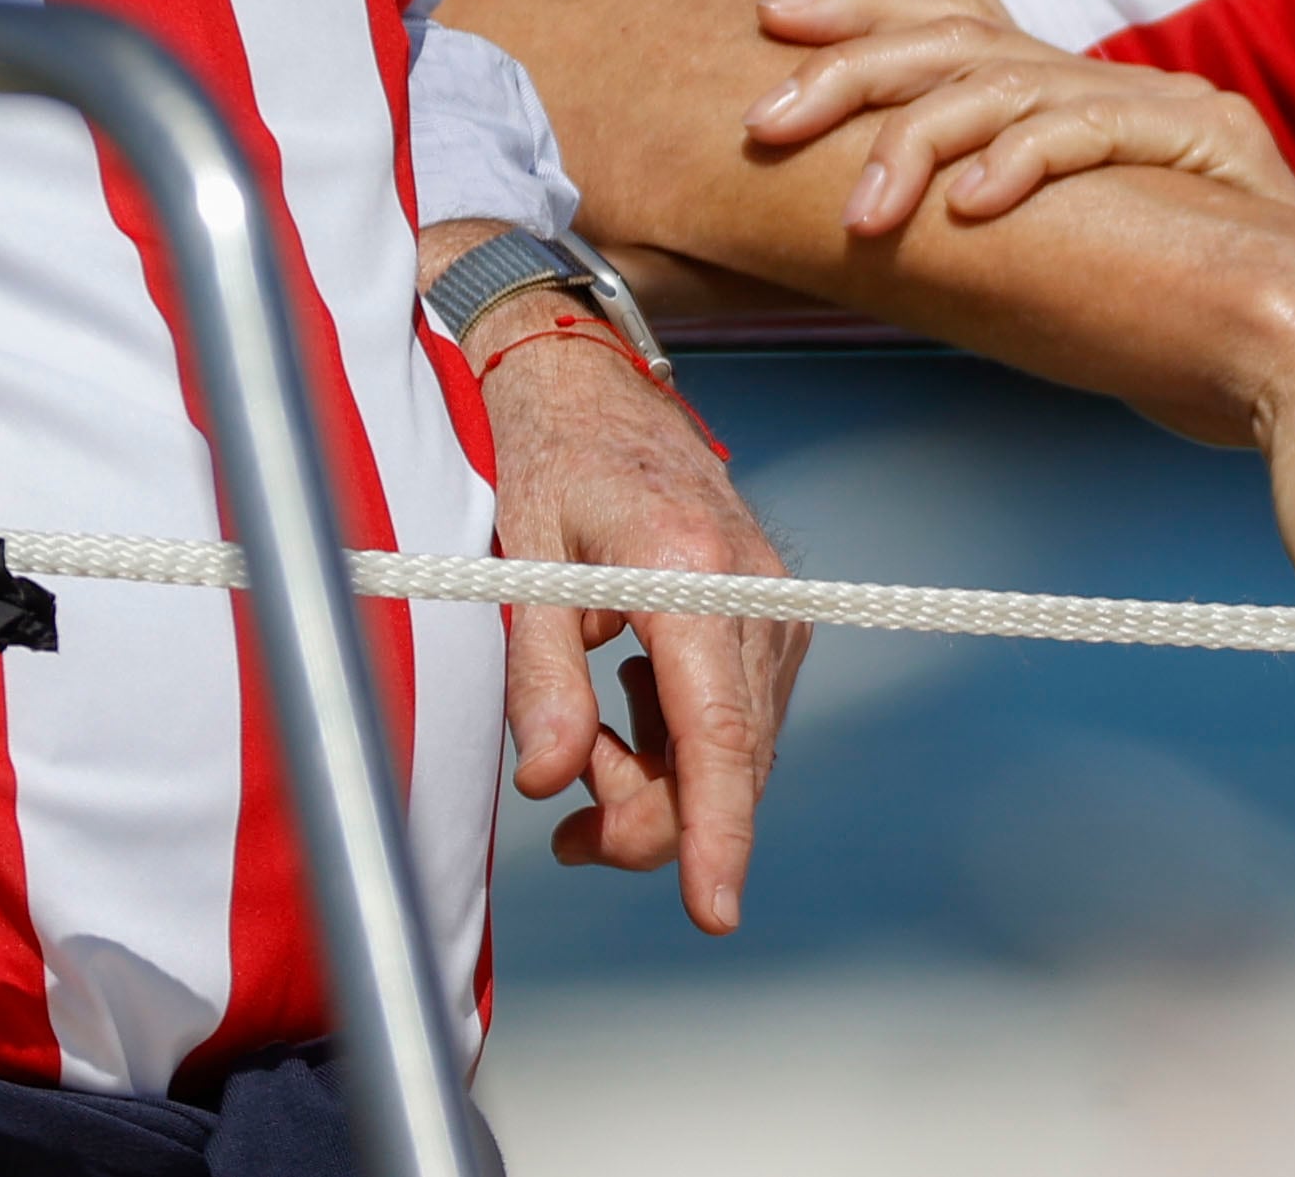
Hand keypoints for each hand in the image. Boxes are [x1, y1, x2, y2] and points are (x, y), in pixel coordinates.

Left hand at [454, 238, 802, 935]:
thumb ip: (542, 678)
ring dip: (659, 780)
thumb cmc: (546, 464)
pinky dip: (680, 743)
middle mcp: (752, 589)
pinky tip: (625, 713)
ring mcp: (773, 602)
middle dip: (650, 817)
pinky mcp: (771, 612)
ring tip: (583, 752)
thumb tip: (555, 783)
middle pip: (726, 759)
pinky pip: (737, 718)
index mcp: (686, 570)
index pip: (715, 729)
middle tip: (564, 835)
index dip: (715, 829)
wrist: (591, 383)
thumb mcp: (521, 565)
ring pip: (735, 749)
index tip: (714, 910)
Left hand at [744, 0, 1294, 235]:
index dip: (862, 16)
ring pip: (1010, 82)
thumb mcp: (1059, 264)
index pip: (953, 28)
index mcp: (1074, 100)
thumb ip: (992, 234)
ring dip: (919, 143)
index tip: (775, 21)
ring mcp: (1161, 108)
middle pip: (960, 41)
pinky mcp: (1207, 142)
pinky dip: (1022, 166)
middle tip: (769, 118)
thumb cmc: (1184, 326)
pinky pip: (1092, 132)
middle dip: (851, 72)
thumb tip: (886, 245)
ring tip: (863, 210)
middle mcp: (1111, 85)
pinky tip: (969, 208)